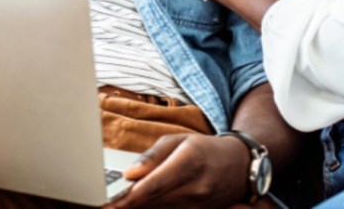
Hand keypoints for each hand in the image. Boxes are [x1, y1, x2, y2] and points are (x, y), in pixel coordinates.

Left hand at [104, 133, 250, 208]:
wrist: (239, 166)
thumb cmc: (204, 149)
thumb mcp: (179, 140)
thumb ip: (152, 156)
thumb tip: (130, 173)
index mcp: (189, 161)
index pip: (154, 184)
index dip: (129, 196)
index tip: (109, 202)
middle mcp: (195, 187)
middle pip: (154, 201)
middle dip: (128, 205)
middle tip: (104, 204)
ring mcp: (199, 204)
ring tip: (118, 205)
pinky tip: (140, 206)